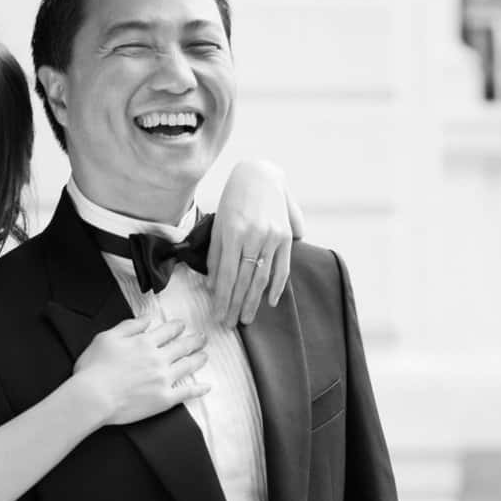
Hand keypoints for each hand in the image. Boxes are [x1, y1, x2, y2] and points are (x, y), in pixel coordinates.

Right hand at [72, 318, 208, 425]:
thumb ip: (130, 326)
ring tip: (205, 355)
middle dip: (194, 340)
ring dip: (199, 359)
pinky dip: (198, 389)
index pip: (167, 331)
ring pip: (188, 366)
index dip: (177, 327)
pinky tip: (207, 386)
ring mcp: (164, 379)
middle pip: (182, 346)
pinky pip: (186, 393)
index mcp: (145, 342)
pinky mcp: (164, 399)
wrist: (93, 397)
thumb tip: (148, 318)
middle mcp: (158, 359)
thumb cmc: (94, 368)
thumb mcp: (107, 337)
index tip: (182, 325)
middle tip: (202, 338)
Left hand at [209, 159, 303, 326]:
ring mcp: (272, 236)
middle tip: (229, 325)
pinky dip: (277, 286)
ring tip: (246, 319)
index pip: (227, 275)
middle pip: (244, 280)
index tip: (218, 316)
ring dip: (253, 302)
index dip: (223, 298)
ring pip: (262, 277)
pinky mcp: (286, 236)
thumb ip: (216, 254)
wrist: (261, 175)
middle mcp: (254, 235)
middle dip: (236, 305)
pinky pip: (282, 267)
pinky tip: (270, 302)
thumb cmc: (234, 200)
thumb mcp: (218, 223)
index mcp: (233, 232)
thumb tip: (214, 285)